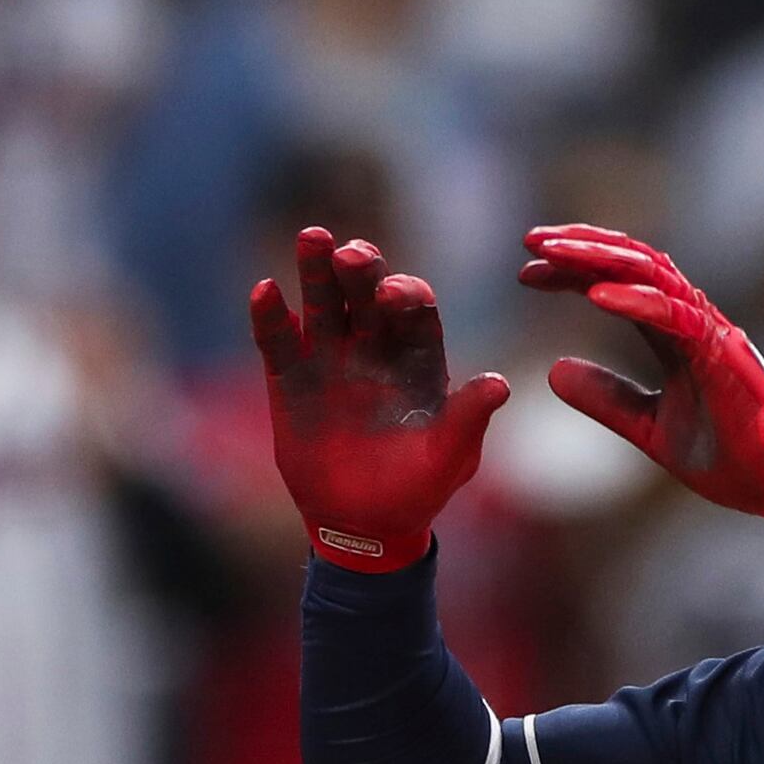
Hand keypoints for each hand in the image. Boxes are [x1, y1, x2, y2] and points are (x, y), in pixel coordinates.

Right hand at [249, 227, 509, 571]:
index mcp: (419, 356)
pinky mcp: (290, 378)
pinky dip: (270, 316)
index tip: (395, 294)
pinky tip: (264, 292)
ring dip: (317, 269)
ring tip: (313, 238)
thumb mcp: (450, 458)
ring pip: (324, 301)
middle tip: (352, 254)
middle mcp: (375, 344)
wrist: (365, 525)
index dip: (407, 295)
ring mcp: (330, 357)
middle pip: (367, 292)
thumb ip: (468, 420)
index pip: (415, 310)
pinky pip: (278, 340)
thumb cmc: (419, 488)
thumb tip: (499, 385)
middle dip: (363, 268)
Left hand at [521, 224, 763, 537]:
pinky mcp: (722, 353)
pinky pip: (675, 316)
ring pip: (653, 272)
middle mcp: (692, 321)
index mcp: (675, 334)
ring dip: (599, 257)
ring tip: (552, 251)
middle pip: (632, 263)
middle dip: (579, 246)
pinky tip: (594, 294)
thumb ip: (606, 398)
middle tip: (529, 240)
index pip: (619, 282)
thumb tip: (553, 371)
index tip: (527, 272)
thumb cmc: (728, 455)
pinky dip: (635, 300)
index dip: (572, 271)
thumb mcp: (647, 427)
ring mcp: (709, 332)